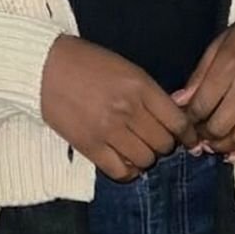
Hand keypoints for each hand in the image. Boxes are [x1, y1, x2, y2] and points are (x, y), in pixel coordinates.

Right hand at [41, 35, 198, 180]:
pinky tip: (124, 161)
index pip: (177, 121)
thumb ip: (149, 93)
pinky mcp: (89, 146)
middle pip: (163, 144)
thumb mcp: (126, 68)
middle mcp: (128, 110)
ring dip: (145, 157)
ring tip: (136, 148)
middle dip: (164, 144)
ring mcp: (108, 130)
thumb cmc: (87, 62)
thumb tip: (173, 117)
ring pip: (145, 160)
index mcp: (140, 86)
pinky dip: (127, 171)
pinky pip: (120, 171)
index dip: (188, 135)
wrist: (44, 67)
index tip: (190, 140)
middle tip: (154, 138)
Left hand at [173, 5, 234, 161]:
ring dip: (225, 147)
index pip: (202, 104)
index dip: (189, 120)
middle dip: (205, 136)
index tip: (186, 123)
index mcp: (229, 64)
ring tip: (216, 144)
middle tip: (200, 136)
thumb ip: (200, 75)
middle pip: (220, 125)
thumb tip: (179, 102)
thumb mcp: (221, 44)